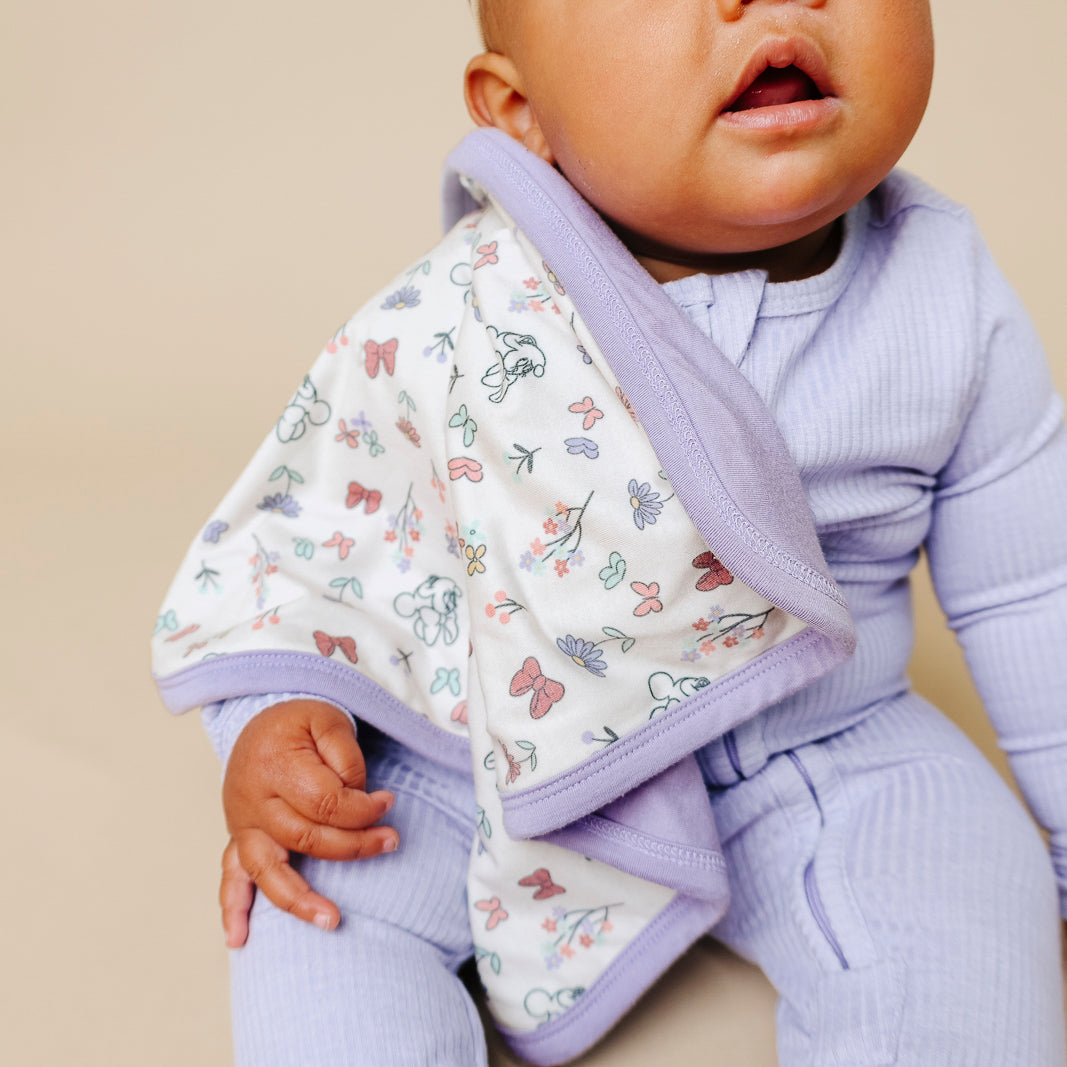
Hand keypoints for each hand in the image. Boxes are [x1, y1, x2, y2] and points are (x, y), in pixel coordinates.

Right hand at [220, 699, 398, 946]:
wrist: (259, 721)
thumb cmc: (298, 722)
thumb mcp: (328, 720)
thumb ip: (346, 758)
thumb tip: (359, 798)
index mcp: (274, 767)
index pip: (326, 803)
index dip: (363, 809)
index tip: (388, 802)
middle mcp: (253, 801)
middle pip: (306, 838)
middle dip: (354, 846)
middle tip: (391, 842)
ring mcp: (242, 823)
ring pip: (268, 869)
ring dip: (299, 899)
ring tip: (332, 920)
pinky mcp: (239, 837)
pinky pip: (231, 876)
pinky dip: (233, 908)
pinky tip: (239, 939)